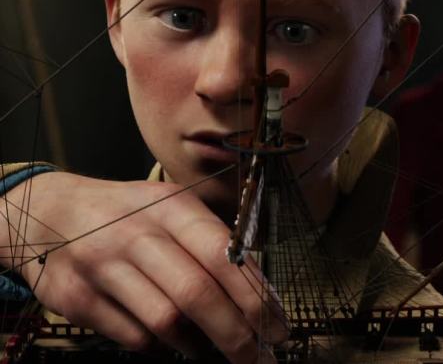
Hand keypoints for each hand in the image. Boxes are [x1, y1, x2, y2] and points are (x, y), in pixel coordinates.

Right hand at [1, 171, 287, 362]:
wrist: (50, 212)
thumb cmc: (130, 216)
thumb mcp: (172, 210)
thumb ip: (211, 244)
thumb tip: (259, 297)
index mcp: (171, 207)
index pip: (223, 256)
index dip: (255, 297)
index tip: (278, 327)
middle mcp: (136, 233)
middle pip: (196, 294)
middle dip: (235, 334)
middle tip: (258, 358)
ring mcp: (102, 265)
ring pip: (165, 321)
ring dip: (198, 344)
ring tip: (213, 348)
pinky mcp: (75, 298)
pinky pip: (133, 336)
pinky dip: (160, 345)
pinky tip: (171, 340)